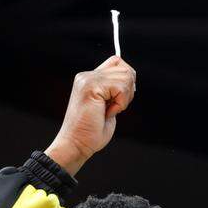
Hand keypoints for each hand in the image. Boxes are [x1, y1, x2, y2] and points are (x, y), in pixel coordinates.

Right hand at [44, 56, 135, 176]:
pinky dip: (120, 104)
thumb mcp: (107, 105)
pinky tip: (107, 113)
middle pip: (124, 68)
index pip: (118, 62)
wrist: (76, 145)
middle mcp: (86, 76)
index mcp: (88, 79)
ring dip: (124, 98)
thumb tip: (130, 78)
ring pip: (126, 76)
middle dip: (127, 90)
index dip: (126, 79)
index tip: (118, 99)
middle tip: (113, 107)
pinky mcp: (91, 87)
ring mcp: (87, 80)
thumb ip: (114, 89)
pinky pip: (121, 88)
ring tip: (109, 111)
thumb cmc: (91, 131)